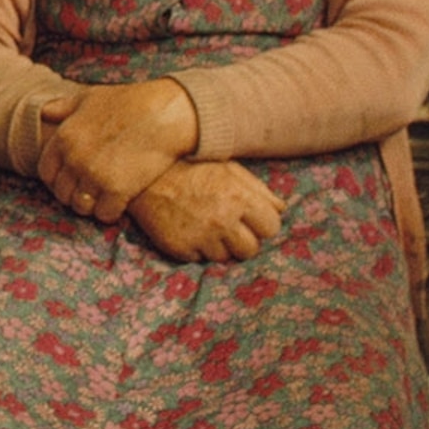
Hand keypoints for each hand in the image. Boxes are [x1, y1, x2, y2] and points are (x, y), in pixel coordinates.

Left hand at [33, 78, 198, 222]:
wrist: (165, 113)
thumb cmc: (129, 102)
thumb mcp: (90, 98)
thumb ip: (63, 108)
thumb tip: (43, 112)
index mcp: (64, 137)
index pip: (46, 172)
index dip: (56, 180)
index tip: (71, 180)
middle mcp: (74, 158)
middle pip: (62, 193)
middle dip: (74, 194)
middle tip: (91, 191)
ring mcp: (94, 175)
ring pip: (81, 206)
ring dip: (91, 205)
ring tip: (103, 198)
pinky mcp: (117, 190)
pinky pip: (104, 214)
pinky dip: (110, 212)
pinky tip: (119, 202)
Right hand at [128, 159, 283, 262]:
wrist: (147, 176)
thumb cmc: (193, 169)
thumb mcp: (229, 169)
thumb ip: (258, 189)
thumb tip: (281, 209)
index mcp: (239, 198)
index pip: (271, 228)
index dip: (262, 225)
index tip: (251, 220)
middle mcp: (222, 219)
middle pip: (251, 250)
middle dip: (243, 241)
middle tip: (229, 228)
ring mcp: (200, 236)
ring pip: (225, 258)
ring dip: (219, 246)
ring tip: (205, 227)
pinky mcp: (181, 248)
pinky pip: (199, 260)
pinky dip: (196, 249)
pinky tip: (188, 230)